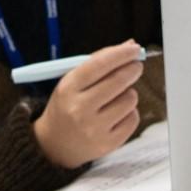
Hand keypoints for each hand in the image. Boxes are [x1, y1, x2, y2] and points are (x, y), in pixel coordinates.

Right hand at [32, 41, 144, 169]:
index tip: (135, 48)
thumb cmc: (67, 106)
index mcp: (68, 88)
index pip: (100, 64)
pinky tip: (117, 114)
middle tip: (135, 66)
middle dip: (132, 69)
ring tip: (116, 97)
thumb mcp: (72, 82)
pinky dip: (129, 112)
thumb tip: (129, 45)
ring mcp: (95, 128)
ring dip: (128, 93)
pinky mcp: (108, 144)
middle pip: (119, 81)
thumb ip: (99, 62)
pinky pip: (133, 119)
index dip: (121, 54)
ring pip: (130, 99)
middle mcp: (80, 109)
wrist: (55, 145)